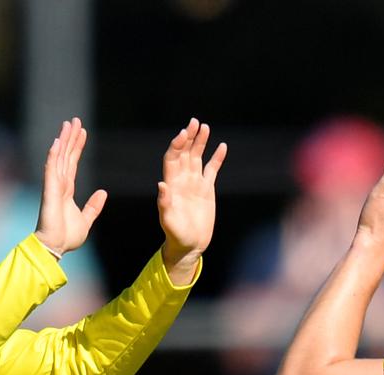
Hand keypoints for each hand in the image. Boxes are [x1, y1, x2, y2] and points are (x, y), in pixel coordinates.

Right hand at [34, 118, 107, 256]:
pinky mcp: (50, 191)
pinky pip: (51, 170)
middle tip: (75, 120)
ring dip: (63, 140)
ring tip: (68, 124)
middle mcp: (59, 184)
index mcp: (67, 189)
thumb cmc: (67, 236)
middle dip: (71, 137)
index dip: (77, 146)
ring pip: (59, 157)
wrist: (56, 248)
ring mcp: (54, 186)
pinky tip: (57, 142)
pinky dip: (54, 155)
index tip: (82, 131)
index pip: (73, 162)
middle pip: (66, 155)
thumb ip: (93, 206)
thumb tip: (103, 192)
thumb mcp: (86, 219)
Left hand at [158, 118, 227, 281]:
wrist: (189, 244)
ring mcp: (195, 183)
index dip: (177, 145)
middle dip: (188, 137)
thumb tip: (161, 184)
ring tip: (205, 127)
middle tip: (194, 122)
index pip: (173, 158)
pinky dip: (217, 158)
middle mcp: (182, 180)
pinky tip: (222, 146)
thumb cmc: (176, 234)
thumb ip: (164, 203)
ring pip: (197, 157)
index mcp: (172, 184)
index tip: (183, 134)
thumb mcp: (168, 220)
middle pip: (184, 153)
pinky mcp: (207, 189)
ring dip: (200, 142)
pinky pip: (212, 169)